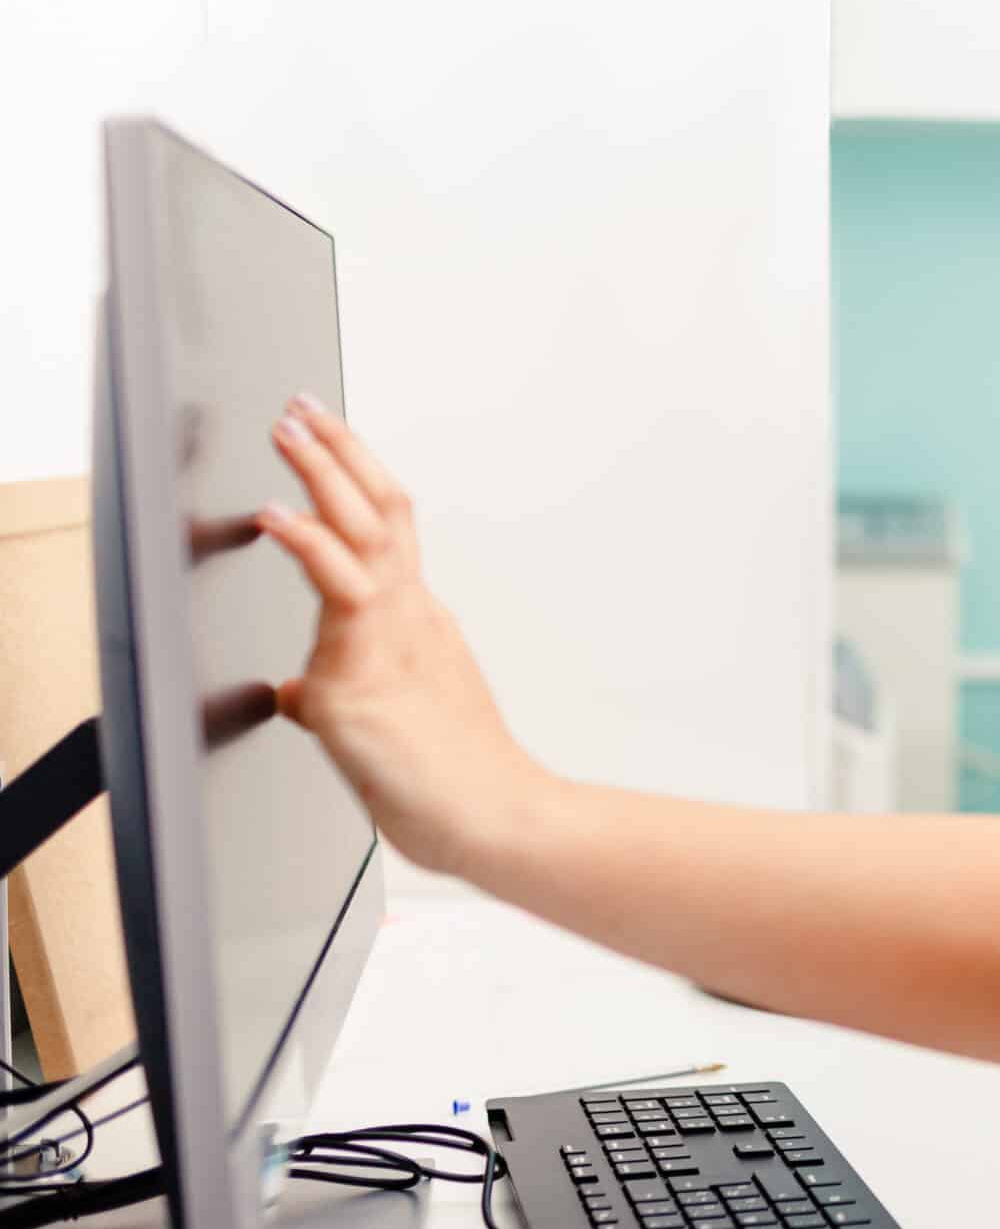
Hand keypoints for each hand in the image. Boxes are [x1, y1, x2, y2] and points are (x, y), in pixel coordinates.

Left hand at [258, 395, 546, 873]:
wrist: (494, 819)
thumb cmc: (451, 783)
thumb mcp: (381, 727)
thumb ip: (340, 695)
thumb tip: (293, 691)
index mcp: (418, 624)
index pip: (389, 531)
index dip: (357, 479)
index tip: (326, 438)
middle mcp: (410, 618)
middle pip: (381, 511)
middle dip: (338, 453)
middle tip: (304, 409)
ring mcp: (389, 640)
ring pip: (362, 532)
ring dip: (324, 473)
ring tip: (290, 430)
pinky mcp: (362, 675)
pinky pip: (336, 592)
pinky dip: (308, 544)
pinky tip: (275, 516)